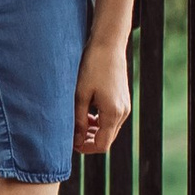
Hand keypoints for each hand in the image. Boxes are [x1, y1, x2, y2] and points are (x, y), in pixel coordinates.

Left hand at [74, 31, 131, 155]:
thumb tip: (76, 142)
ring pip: (109, 130)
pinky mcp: (123, 100)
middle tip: (70, 133)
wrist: (108, 46)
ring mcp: (125, 106)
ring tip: (77, 122)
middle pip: (106, 139)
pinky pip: (111, 119)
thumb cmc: (92, 67)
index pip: (101, 145)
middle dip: (88, 140)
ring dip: (93, 131)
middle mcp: (123, 112)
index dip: (85, 148)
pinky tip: (86, 113)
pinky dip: (99, 121)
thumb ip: (78, 120)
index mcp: (113, 113)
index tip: (70, 142)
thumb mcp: (80, 95)